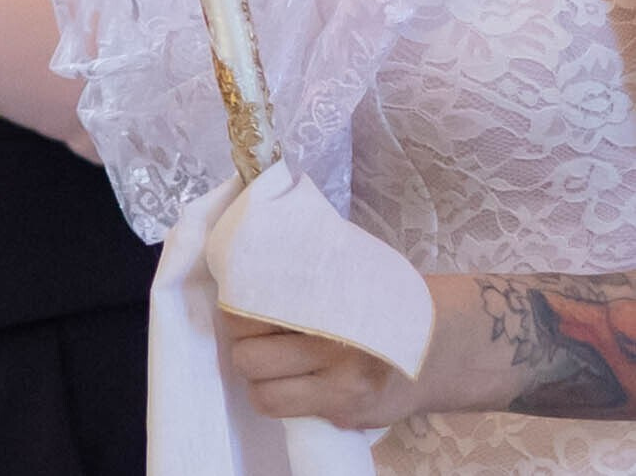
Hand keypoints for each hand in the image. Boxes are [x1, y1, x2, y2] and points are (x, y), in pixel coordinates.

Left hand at [224, 276, 505, 429]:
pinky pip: (288, 411)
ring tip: (266, 355)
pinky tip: (289, 377)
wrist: (445, 347)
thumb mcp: (351, 272)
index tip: (238, 295)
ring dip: (256, 375)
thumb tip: (256, 264)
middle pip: (250, 359)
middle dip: (242, 343)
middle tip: (248, 327)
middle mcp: (334, 356)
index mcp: (333, 309)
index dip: (237, 306)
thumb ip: (308, 275)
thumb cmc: (394, 297)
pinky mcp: (345, 418)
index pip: (255, 314)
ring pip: (262, 393)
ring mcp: (339, 394)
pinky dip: (278, 394)